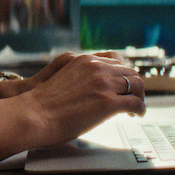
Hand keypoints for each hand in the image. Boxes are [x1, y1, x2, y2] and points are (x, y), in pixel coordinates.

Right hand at [15, 52, 145, 146]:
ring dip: (139, 96)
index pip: (115, 60)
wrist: (34, 114)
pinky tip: (136, 114)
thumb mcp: (62, 76)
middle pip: (129, 72)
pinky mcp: (108, 102)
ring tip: (136, 107)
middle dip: (133, 85)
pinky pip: (135, 103)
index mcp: (85, 60)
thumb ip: (79, 76)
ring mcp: (104, 84)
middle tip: (133, 97)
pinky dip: (140, 108)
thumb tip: (88, 88)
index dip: (122, 73)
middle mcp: (97, 68)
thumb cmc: (43, 102)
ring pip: (136, 85)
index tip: (124, 83)